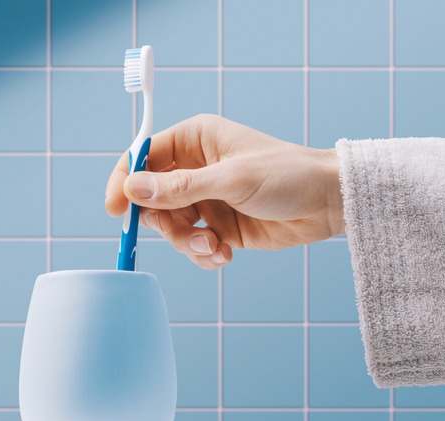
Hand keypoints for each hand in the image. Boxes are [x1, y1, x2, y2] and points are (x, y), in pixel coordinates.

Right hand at [105, 115, 343, 269]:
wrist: (329, 204)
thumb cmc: (287, 175)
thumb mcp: (231, 180)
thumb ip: (180, 188)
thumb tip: (132, 188)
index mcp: (194, 140)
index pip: (143, 158)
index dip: (125, 181)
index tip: (115, 210)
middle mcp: (194, 168)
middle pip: (151, 199)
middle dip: (165, 223)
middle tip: (187, 234)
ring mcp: (204, 198)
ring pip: (170, 226)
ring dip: (188, 242)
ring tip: (216, 247)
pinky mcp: (217, 225)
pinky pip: (192, 243)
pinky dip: (203, 253)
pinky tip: (225, 254)